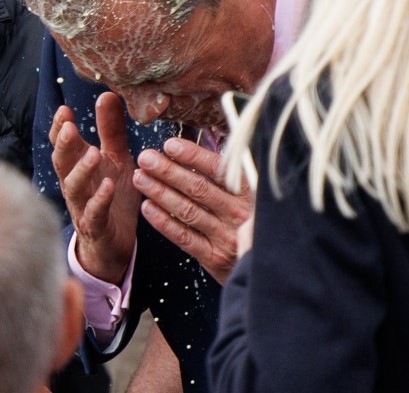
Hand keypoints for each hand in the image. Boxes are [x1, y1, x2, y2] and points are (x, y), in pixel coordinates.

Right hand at [50, 92, 141, 283]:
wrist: (115, 244)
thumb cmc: (111, 196)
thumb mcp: (115, 158)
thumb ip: (110, 129)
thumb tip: (107, 94)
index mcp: (78, 166)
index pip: (63, 145)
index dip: (60, 128)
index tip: (63, 111)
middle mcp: (75, 185)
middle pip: (62, 163)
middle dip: (63, 145)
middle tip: (68, 126)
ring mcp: (83, 207)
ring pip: (74, 188)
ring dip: (81, 170)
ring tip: (94, 153)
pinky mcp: (97, 227)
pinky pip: (94, 214)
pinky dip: (99, 200)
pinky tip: (108, 186)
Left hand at [133, 137, 253, 284]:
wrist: (267, 264)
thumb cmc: (254, 223)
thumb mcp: (255, 195)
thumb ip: (234, 174)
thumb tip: (211, 145)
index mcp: (249, 193)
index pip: (218, 170)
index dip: (193, 156)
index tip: (171, 145)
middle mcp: (238, 214)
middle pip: (198, 188)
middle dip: (168, 171)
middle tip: (146, 158)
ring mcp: (225, 236)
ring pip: (187, 210)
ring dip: (160, 192)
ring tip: (141, 177)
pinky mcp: (213, 257)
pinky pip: (183, 237)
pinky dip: (163, 221)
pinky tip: (147, 207)